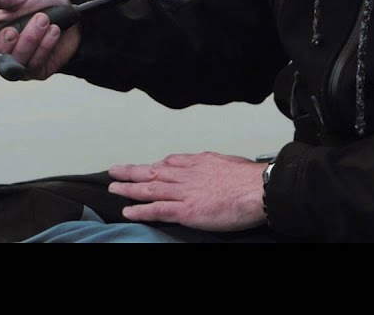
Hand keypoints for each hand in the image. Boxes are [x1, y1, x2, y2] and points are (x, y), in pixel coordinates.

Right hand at [0, 0, 80, 95]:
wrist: (71, 12)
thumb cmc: (39, 4)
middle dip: (0, 46)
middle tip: (13, 29)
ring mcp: (15, 66)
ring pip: (11, 64)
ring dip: (29, 41)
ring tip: (43, 20)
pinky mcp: (36, 71)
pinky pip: (35, 64)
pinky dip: (45, 45)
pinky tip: (53, 31)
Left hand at [107, 152, 268, 231]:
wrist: (259, 188)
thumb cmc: (251, 179)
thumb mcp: (230, 163)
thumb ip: (216, 166)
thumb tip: (216, 168)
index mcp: (199, 162)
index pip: (171, 162)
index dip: (154, 165)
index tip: (146, 166)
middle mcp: (187, 175)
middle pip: (152, 171)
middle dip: (131, 171)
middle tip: (115, 170)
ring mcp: (184, 192)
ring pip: (149, 188)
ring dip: (128, 188)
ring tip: (113, 188)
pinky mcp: (185, 210)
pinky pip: (156, 209)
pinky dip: (140, 210)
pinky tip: (128, 210)